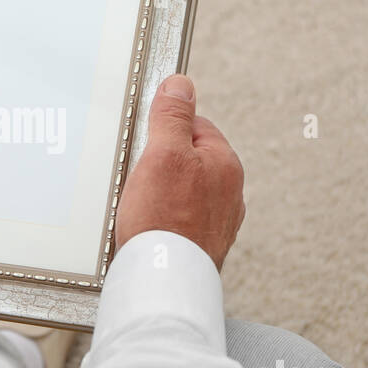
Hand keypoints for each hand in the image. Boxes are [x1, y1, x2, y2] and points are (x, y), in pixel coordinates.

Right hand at [114, 74, 244, 270]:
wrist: (163, 282)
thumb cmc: (164, 221)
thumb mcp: (163, 154)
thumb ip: (172, 117)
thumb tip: (181, 85)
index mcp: (225, 164)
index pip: (194, 126)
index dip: (164, 131)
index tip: (145, 144)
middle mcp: (229, 193)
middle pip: (187, 160)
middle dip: (160, 165)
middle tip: (138, 179)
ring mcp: (218, 222)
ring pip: (182, 192)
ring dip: (160, 194)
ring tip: (141, 208)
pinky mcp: (203, 245)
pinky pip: (179, 220)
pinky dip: (163, 221)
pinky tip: (148, 229)